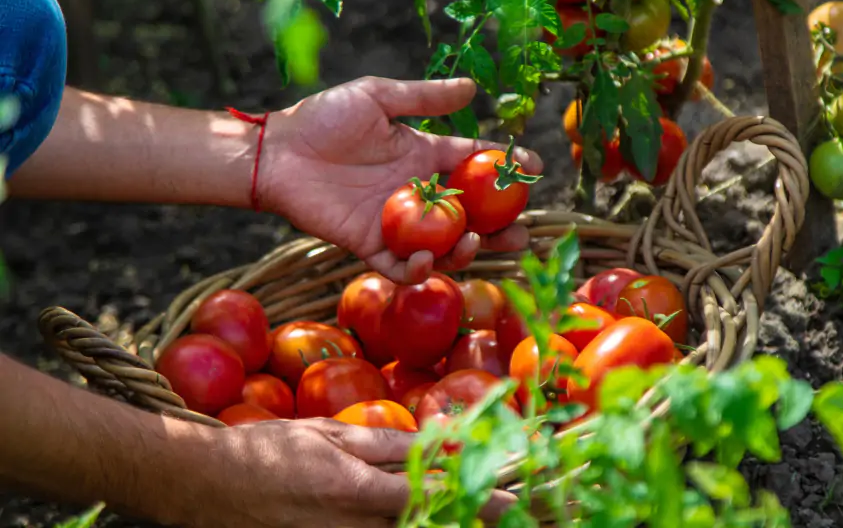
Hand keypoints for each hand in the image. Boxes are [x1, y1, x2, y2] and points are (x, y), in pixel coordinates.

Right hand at [191, 418, 515, 526]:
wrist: (203, 487)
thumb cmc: (267, 451)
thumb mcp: (330, 435)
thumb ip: (386, 443)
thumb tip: (437, 438)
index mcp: (360, 491)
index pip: (439, 496)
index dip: (487, 500)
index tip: (525, 500)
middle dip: (476, 520)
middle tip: (527, 512)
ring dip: (447, 527)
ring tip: (491, 517)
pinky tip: (431, 521)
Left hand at [260, 76, 543, 283]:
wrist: (279, 153)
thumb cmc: (323, 119)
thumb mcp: (377, 98)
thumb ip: (424, 98)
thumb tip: (472, 88)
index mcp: (422, 156)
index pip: (473, 164)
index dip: (504, 167)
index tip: (534, 167)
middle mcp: (417, 194)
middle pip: (469, 215)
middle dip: (499, 226)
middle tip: (522, 231)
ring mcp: (395, 223)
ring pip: (442, 246)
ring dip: (465, 250)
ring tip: (477, 242)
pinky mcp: (369, 246)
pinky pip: (401, 267)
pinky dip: (418, 270)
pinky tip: (429, 260)